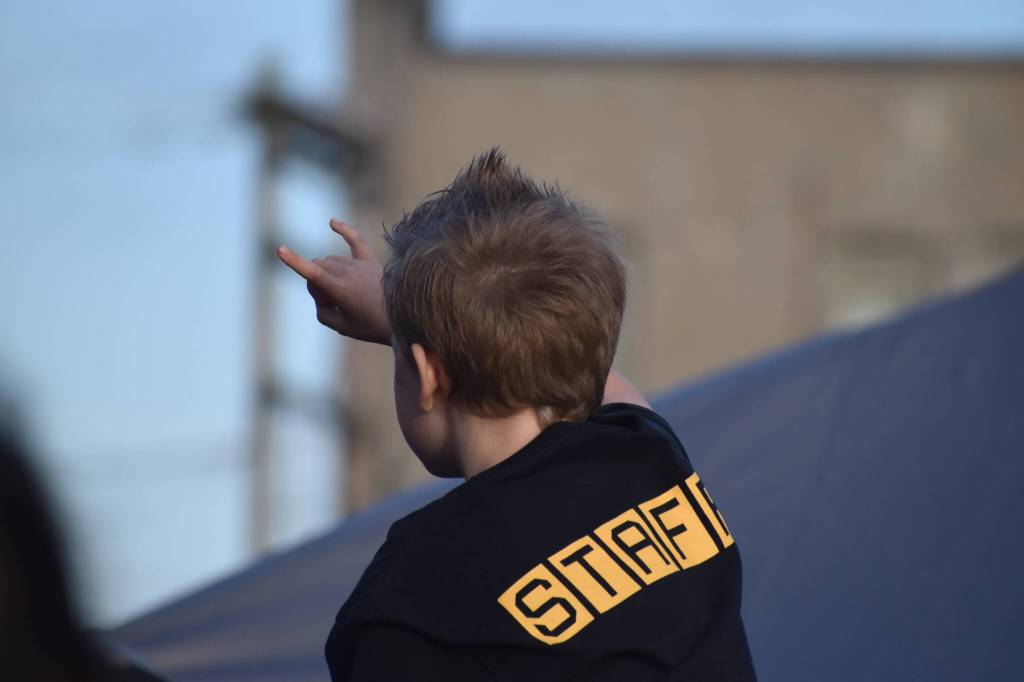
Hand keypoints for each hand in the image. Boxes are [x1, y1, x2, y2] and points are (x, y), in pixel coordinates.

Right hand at [277, 219, 392, 345]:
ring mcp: (360, 265)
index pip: (312, 272)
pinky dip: (344, 231)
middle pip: (318, 267)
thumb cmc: (372, 326)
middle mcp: (349, 272)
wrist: (405, 318)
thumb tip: (321, 294)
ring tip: (343, 295)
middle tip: (330, 303)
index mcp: (340, 289)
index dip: (294, 261)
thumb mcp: (341, 327)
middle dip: (315, 283)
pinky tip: (332, 222)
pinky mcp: (371, 261)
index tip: (280, 249)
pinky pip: (356, 241)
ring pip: (331, 260)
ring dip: (327, 273)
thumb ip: (323, 310)